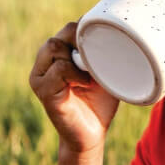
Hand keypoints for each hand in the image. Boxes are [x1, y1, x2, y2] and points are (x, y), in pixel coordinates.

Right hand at [29, 22, 118, 152]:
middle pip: (60, 34)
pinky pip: (58, 69)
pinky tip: (87, 83)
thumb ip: (104, 53)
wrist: (92, 135)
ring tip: (92, 74)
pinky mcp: (43, 91)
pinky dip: (75, 73)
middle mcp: (44, 62)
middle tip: (100, 60)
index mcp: (57, 55)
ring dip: (77, 56)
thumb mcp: (104, 72)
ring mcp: (40, 76)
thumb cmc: (99, 103)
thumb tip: (124, 32)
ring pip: (54, 46)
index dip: (87, 30)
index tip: (107, 42)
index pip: (69, 29)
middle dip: (81, 41)